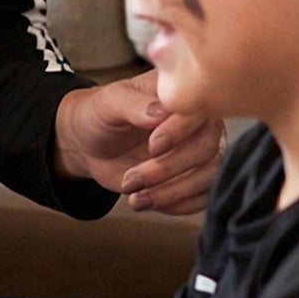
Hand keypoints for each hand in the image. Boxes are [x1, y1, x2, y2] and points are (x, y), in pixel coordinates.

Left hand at [54, 71, 223, 215]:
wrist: (90, 144)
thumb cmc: (100, 115)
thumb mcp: (109, 103)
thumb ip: (133, 105)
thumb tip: (159, 113)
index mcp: (181, 92)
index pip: (199, 111)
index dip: (179, 132)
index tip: (152, 145)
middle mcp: (197, 121)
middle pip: (206, 148)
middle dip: (168, 168)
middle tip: (133, 177)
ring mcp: (198, 150)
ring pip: (208, 175)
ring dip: (171, 192)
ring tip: (135, 197)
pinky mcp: (195, 176)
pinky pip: (204, 196)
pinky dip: (177, 205)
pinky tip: (148, 201)